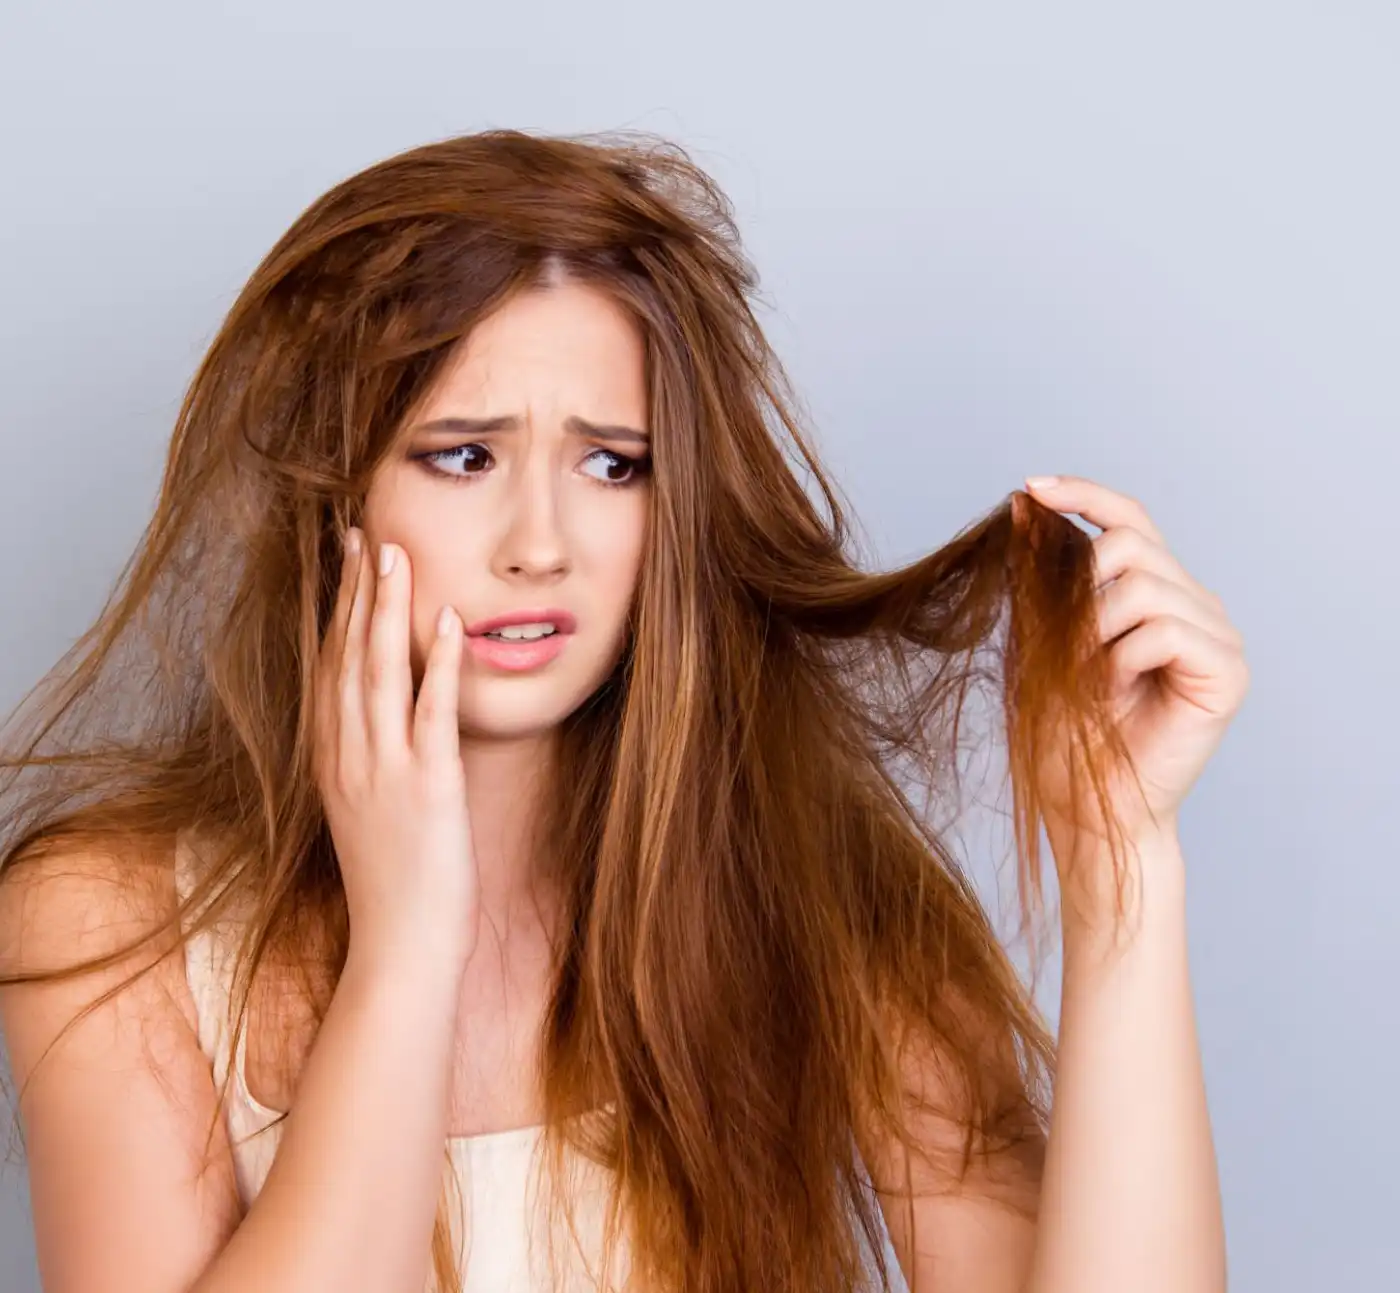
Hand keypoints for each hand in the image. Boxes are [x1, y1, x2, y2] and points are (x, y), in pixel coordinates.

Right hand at [311, 527, 479, 971]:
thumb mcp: (366, 809)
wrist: (401, 947)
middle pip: (346, 657)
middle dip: (355, 590)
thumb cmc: (393, 882)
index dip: (336, 608)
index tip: (345, 559)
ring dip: (387, 610)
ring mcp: (385, 772)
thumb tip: (380, 716)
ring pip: (379, 674)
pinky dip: (439, 666)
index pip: (329, 668)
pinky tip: (448, 623)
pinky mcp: (429, 789)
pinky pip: (432, 716)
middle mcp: (349, 757)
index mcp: (333, 760)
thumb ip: (367, 758)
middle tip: (363, 532)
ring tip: (395, 554)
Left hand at [1023, 475, 1250, 858]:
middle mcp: (1193, 604)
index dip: (1084, 494)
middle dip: (1080, 590)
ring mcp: (1218, 634)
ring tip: (1090, 680)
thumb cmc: (1063, 731)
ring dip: (1094, 632)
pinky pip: (1164, 629)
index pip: (1130, 519)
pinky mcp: (1227, 670)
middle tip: (1065, 649)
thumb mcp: (1040, 641)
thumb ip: (1040, 578)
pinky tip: (1116, 691)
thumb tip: (1022, 504)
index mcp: (1154, 592)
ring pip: (1142, 584)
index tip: (1032, 488)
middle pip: (1129, 544)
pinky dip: (1122, 658)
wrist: (1087, 807)